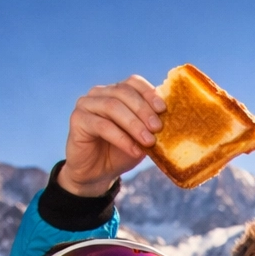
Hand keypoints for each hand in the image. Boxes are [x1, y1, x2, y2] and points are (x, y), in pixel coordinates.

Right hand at [61, 75, 164, 196]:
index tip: (163, 109)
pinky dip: (122, 138)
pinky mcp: (78, 120)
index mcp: (117, 93)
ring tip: (149, 141)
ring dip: (134, 124)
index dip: (149, 93)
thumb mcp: (143, 138)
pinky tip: (135, 150)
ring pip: (112, 106)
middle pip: (124, 92)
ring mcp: (86, 104)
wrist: (98, 172)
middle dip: (144, 110)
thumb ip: (153, 128)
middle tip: (158, 128)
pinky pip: (101, 125)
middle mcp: (100, 94)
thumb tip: (176, 124)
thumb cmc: (123, 152)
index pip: (133, 83)